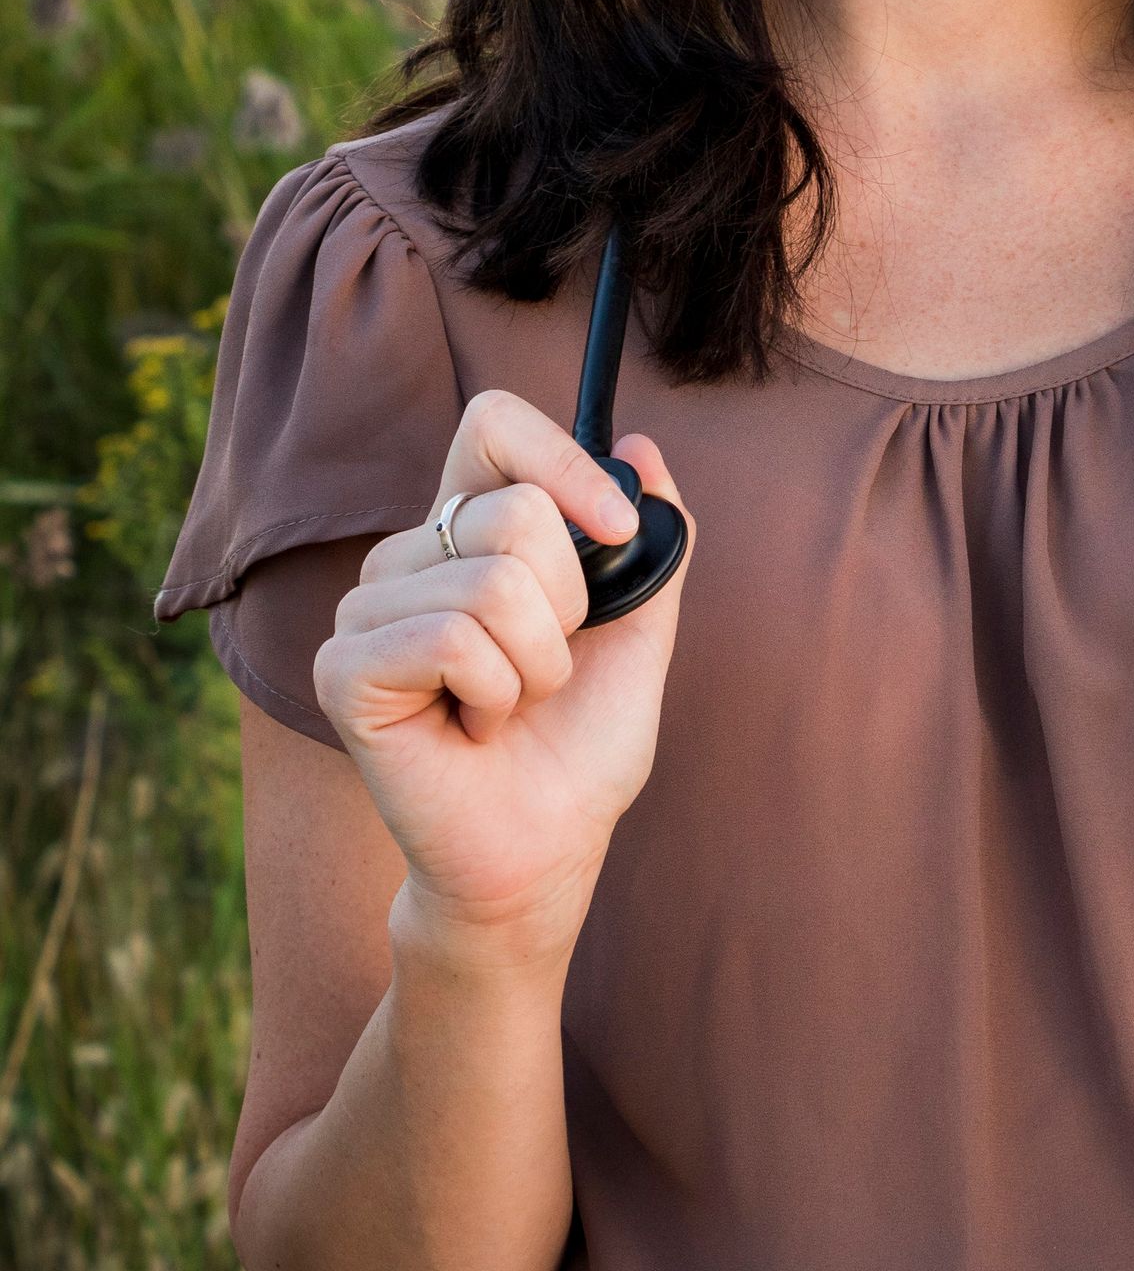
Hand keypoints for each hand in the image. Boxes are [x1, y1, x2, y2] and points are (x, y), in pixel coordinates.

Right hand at [312, 391, 695, 963]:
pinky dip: (495, 693)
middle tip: (544, 671)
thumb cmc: (580, 743)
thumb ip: (652, 541)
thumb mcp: (642, 629)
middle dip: (568, 608)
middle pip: (513, 510)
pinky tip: (475, 729)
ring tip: (509, 707)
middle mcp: (410, 556)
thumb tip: (642, 445)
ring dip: (536, 664)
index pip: (493, 425)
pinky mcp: (343, 668)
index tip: (617, 527)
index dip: (562, 459)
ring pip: (490, 581)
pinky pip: (450, 636)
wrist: (546, 846)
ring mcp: (366, 610)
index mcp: (471, 530)